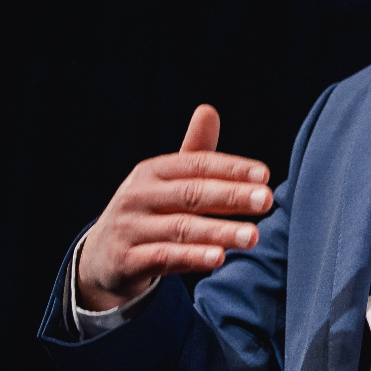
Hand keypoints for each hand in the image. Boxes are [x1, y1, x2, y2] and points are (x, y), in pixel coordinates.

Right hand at [77, 105, 272, 310]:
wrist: (103, 259)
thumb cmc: (148, 214)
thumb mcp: (165, 183)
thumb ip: (193, 153)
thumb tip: (209, 110)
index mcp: (151, 172)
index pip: (196, 164)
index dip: (231, 168)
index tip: (264, 175)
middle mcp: (138, 196)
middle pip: (191, 193)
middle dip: (231, 196)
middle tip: (267, 200)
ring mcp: (130, 228)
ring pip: (181, 228)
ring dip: (220, 231)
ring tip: (253, 236)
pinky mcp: (127, 260)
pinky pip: (164, 258)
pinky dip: (192, 258)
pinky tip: (219, 258)